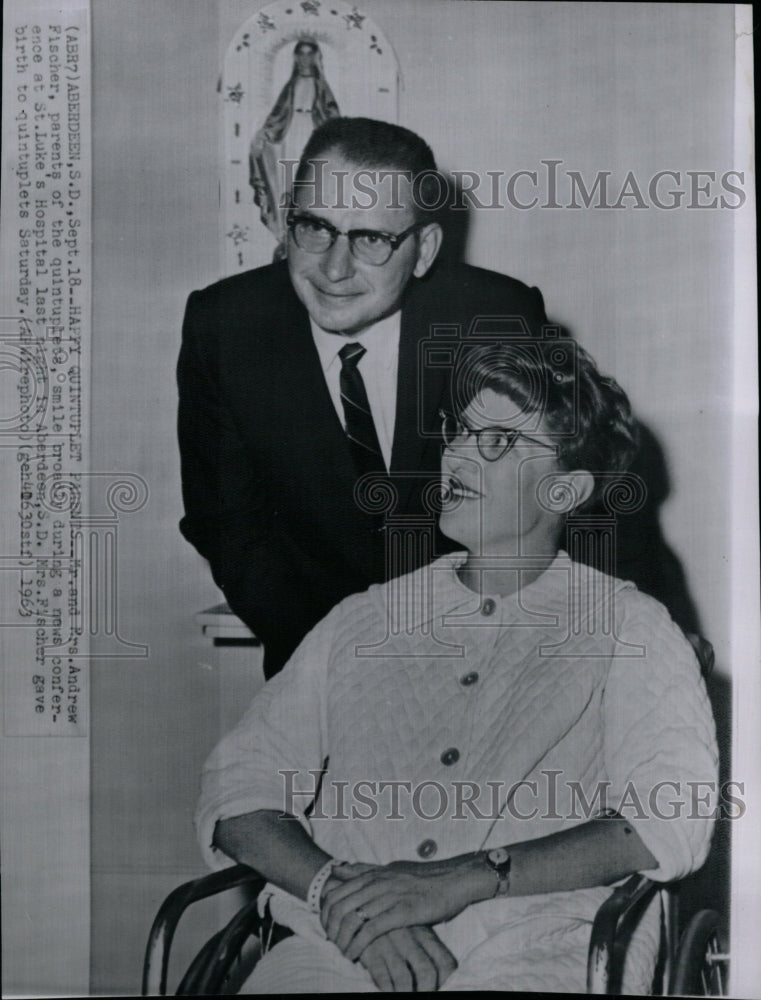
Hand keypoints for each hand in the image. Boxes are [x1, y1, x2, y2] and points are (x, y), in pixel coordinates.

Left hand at [321, 859, 479, 960]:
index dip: (325, 912)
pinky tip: (354, 954)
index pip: (337, 891)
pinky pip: (371, 929)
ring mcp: (390, 896)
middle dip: (330, 927)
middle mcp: (378, 882)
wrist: (454, 881)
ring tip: (342, 951)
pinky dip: (358, 944)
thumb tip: (341, 869)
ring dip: (342, 939)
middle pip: (340, 906)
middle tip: (331, 942)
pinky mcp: (402, 911)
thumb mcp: (391, 869)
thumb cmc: (424, 878)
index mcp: (374, 873)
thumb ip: (366, 870)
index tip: (325, 927)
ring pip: (353, 918)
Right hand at [356, 925, 456, 991]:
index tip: (443, 990)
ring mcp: (391, 945)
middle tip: (424, 997)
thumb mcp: (416, 929)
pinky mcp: (371, 950)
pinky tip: (388, 993)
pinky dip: (387, 990)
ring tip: (405, 997)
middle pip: (427, 971)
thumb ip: (428, 950)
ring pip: (404, 978)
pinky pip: (381, 977)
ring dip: (406, 993)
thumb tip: (442, 977)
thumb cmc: (395, 925)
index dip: (447, 981)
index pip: (445, 962)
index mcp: (426, 935)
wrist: (363, 909)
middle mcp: (410, 940)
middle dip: (427, 991)